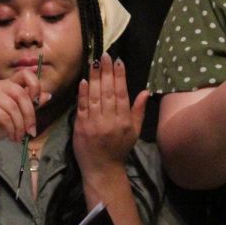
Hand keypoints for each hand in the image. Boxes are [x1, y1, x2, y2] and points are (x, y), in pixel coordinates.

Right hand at [0, 72, 50, 148]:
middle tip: (31, 131)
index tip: (38, 102)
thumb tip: (48, 95)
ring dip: (20, 125)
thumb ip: (31, 104)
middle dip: (30, 115)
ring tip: (19, 137)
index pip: (25, 74)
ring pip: (13, 107)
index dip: (35, 85)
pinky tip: (12, 136)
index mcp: (7, 84)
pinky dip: (11, 128)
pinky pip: (4, 116)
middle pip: (22, 94)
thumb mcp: (17, 115)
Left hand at [74, 53, 147, 177]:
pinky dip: (82, 93)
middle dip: (106, 72)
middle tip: (104, 55)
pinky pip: (82, 107)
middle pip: (108, 92)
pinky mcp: (80, 127)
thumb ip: (139, 111)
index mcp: (124, 120)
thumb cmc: (119, 148)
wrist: (102, 169)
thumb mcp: (134, 131)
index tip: (118, 61)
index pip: (122, 94)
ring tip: (94, 62)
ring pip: (94, 96)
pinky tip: (84, 81)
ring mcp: (94, 123)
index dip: (120, 76)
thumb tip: (145, 91)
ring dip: (94, 78)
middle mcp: (110, 120)